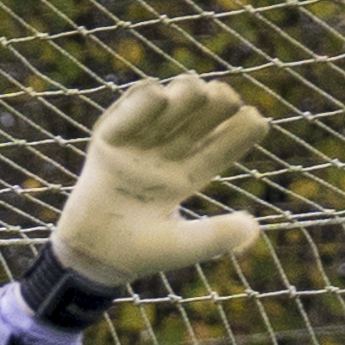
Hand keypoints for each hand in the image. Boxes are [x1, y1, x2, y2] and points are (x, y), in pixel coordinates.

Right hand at [48, 75, 277, 290]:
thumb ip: (216, 236)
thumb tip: (253, 227)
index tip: (255, 120)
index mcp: (188, 178)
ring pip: (171, 104)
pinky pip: (130, 109)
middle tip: (224, 97)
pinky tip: (157, 93)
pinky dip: (144, 99)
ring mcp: (139, 144)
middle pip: (202, 118)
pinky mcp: (110, 136)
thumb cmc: (137, 253)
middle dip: (219, 102)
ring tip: (193, 91)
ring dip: (186, 93)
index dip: (242, 132)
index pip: (223, 148)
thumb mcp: (181, 245)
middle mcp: (167, 156)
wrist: (89, 253)